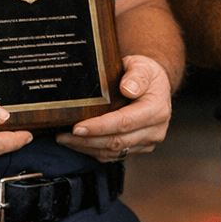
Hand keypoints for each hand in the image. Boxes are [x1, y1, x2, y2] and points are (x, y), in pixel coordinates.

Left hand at [56, 55, 171, 161]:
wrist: (156, 85)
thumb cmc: (147, 73)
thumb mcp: (143, 66)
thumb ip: (136, 75)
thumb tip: (128, 88)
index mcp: (157, 110)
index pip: (124, 122)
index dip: (99, 127)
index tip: (77, 127)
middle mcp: (155, 130)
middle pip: (117, 142)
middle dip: (87, 141)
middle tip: (63, 135)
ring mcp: (148, 142)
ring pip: (114, 152)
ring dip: (87, 148)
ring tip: (66, 139)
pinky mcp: (140, 148)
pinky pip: (115, 155)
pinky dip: (95, 151)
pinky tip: (80, 144)